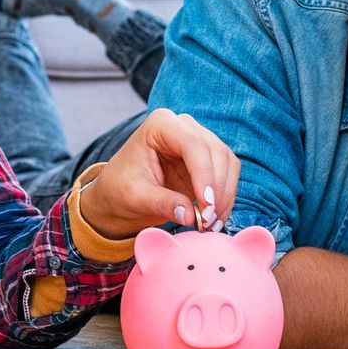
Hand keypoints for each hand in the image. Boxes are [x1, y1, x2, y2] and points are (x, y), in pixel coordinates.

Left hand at [77, 108, 240, 240]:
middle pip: (215, 151)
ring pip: (227, 162)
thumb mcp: (136, 197)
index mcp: (160, 125)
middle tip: (208, 220)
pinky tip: (215, 218)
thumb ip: (162, 203)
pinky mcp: (208, 160)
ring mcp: (198, 141)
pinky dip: (226, 198)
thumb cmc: (120, 189)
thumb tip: (190, 215)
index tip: (206, 206)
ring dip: (225, 195)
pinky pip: (228, 175)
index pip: (192, 143)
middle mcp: (183, 127)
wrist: (120, 194)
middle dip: (216, 189)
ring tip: (211, 224)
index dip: (204, 174)